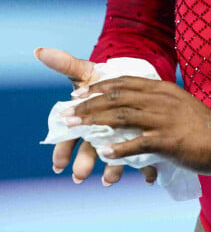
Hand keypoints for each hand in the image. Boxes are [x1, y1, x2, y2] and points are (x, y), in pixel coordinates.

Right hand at [34, 47, 156, 186]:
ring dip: (112, 169)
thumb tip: (40, 51)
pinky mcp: (142, 141)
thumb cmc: (105, 82)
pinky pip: (144, 157)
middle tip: (80, 175)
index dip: (62, 149)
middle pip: (91, 149)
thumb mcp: (87, 72)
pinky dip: (146, 168)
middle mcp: (102, 133)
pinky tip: (148, 178)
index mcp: (88, 120)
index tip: (58, 164)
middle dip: (85, 162)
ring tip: (110, 181)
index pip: (70, 137)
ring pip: (116, 156)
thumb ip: (65, 64)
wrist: (133, 86)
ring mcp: (122, 139)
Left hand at [64, 76, 210, 174]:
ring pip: (123, 116)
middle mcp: (161, 99)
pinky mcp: (170, 140)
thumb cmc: (200, 124)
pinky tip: (105, 153)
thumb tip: (133, 107)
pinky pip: (140, 143)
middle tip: (68, 112)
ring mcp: (165, 119)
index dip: (100, 87)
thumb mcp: (177, 104)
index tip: (79, 93)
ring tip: (77, 128)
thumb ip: (156, 103)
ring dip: (96, 121)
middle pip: (118, 97)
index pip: (125, 82)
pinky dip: (120, 148)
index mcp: (162, 89)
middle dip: (90, 104)